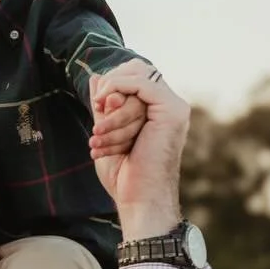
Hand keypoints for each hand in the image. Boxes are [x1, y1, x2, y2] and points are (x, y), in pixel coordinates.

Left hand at [87, 63, 189, 240]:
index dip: (112, 82)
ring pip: (135, 80)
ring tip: (98, 137)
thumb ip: (105, 106)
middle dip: (110, 87)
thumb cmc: (125, 175)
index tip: (97, 107)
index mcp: (158, 110)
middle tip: (97, 111)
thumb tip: (95, 78)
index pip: (134, 75)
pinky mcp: (172, 111)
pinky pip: (141, 84)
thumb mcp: (107, 132)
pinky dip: (117, 92)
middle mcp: (170, 106)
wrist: (140, 200)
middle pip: (137, 69)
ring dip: (110, 110)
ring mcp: (174, 107)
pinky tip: (105, 112)